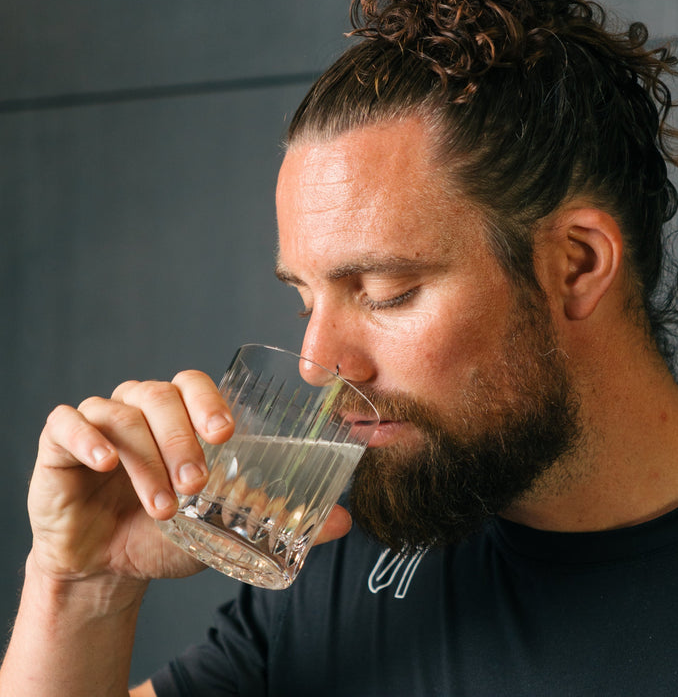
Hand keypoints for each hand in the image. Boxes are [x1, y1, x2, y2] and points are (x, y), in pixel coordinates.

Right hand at [28, 370, 353, 586]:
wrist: (109, 566)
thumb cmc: (167, 534)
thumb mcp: (223, 527)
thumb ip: (277, 516)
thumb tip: (343, 520)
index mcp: (179, 417)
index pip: (193, 384)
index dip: (210, 401)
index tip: (227, 435)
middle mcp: (140, 409)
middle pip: (160, 395)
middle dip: (181, 438)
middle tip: (197, 484)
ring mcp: (100, 422)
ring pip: (121, 414)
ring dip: (147, 459)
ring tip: (165, 507)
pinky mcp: (60, 444)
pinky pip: (66, 423)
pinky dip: (87, 439)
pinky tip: (106, 465)